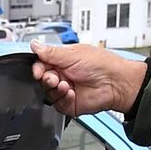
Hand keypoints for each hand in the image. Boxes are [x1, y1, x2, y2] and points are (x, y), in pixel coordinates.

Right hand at [30, 41, 147, 117]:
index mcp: (62, 60)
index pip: (41, 64)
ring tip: (65, 84)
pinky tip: (71, 93)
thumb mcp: (72, 54)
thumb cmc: (101, 64)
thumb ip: (51, 52)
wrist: (116, 83)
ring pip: (48, 93)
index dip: (38, 68)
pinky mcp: (70, 104)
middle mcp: (63, 75)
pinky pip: (57, 105)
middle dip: (46, 78)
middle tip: (53, 77)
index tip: (38, 70)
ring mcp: (66, 90)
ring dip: (54, 89)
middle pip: (43, 79)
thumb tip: (35, 44)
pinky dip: (62, 99)